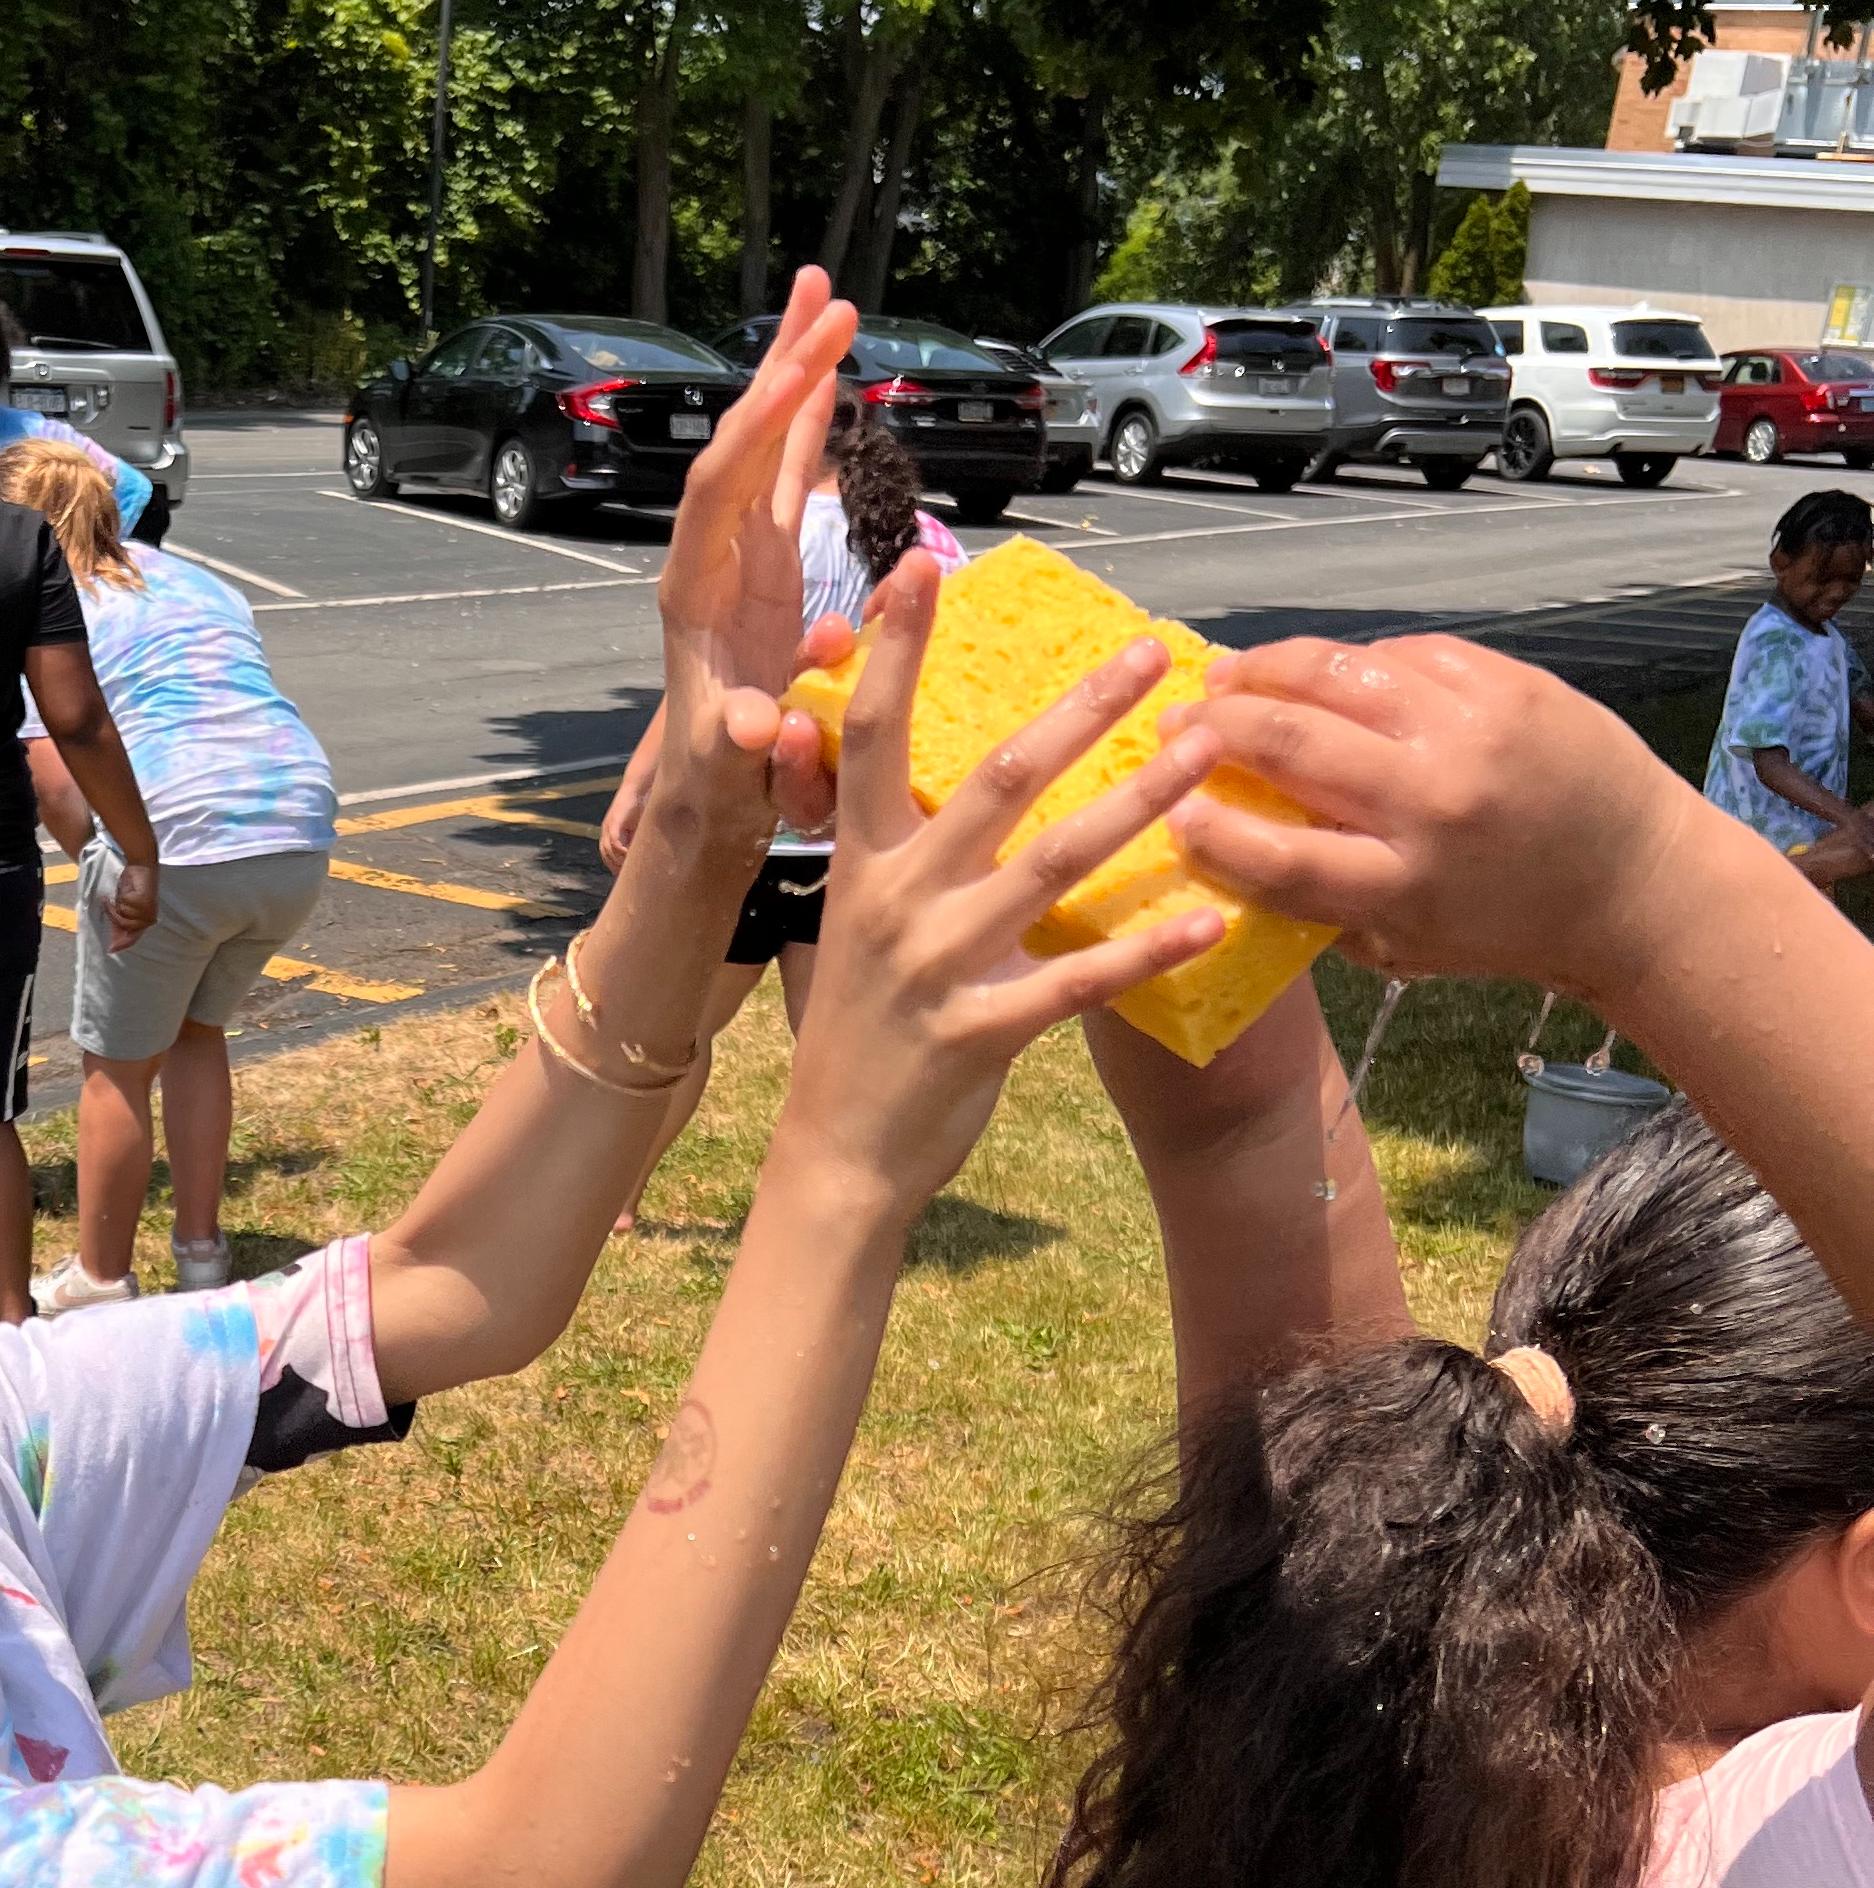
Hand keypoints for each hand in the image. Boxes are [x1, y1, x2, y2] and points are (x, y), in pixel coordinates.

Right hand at [108, 860, 157, 952]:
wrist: (140, 867)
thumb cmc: (131, 886)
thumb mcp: (123, 906)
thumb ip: (120, 919)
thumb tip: (113, 936)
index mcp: (145, 921)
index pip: (133, 938)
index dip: (122, 944)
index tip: (110, 949)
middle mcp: (148, 919)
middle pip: (124, 926)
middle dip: (113, 915)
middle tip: (107, 902)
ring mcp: (147, 911)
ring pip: (122, 916)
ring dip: (115, 905)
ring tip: (116, 894)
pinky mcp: (143, 902)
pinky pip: (123, 905)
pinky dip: (119, 897)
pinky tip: (122, 890)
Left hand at [599, 769, 645, 872]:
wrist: (639, 785)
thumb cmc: (643, 803)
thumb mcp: (642, 825)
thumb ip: (641, 839)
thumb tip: (651, 855)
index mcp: (612, 833)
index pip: (610, 856)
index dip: (616, 868)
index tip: (626, 880)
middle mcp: (607, 831)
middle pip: (607, 857)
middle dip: (616, 869)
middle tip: (628, 880)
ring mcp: (608, 827)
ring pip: (609, 852)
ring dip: (619, 863)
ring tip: (631, 871)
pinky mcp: (614, 823)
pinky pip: (615, 843)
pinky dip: (621, 852)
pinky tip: (630, 858)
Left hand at [644, 264, 860, 844]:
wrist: (711, 805)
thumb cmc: (717, 789)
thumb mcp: (730, 773)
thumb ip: (741, 744)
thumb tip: (755, 722)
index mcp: (691, 594)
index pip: (717, 490)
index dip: (757, 429)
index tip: (804, 369)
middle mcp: (709, 557)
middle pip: (739, 445)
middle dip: (781, 371)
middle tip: (826, 294)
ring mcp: (740, 555)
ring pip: (764, 446)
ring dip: (793, 373)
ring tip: (824, 295)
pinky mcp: (769, 564)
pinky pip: (789, 476)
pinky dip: (810, 421)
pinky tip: (830, 366)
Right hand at [788, 552, 1230, 1210]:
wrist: (835, 1156)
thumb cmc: (859, 1033)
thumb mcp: (859, 925)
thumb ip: (900, 852)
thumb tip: (944, 774)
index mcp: (861, 865)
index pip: (869, 735)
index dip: (892, 650)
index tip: (923, 569)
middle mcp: (894, 901)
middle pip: (990, 780)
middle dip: (1076, 709)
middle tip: (1151, 651)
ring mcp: (935, 968)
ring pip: (1049, 866)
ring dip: (1135, 802)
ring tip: (1205, 752)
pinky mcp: (977, 1033)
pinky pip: (1077, 983)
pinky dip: (1148, 948)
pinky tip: (1214, 917)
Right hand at [1163, 634, 1702, 995]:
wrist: (1633, 882)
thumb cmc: (1501, 926)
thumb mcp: (1403, 945)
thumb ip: (1322, 904)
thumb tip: (1234, 847)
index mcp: (1403, 887)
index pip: (1282, 855)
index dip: (1213, 830)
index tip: (1171, 810)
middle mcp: (1435, 804)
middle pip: (1297, 746)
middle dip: (1220, 727)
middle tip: (1179, 721)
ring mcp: (1475, 732)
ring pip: (1342, 675)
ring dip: (1268, 669)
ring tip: (1228, 674)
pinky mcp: (1510, 684)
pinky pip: (1405, 655)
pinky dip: (1351, 663)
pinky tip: (1322, 671)